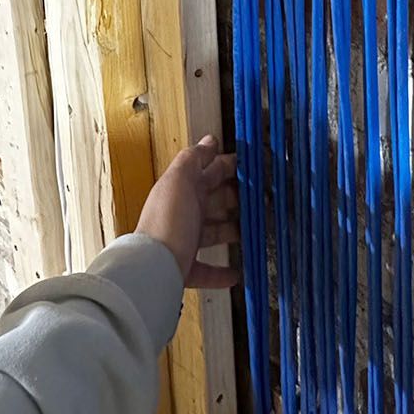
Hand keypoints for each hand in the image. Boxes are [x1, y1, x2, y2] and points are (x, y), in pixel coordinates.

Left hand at [136, 134, 240, 289]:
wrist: (153, 268)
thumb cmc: (167, 223)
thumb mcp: (179, 181)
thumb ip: (194, 158)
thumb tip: (209, 140)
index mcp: (181, 190)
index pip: (210, 172)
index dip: (230, 166)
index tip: (253, 167)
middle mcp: (182, 213)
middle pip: (214, 201)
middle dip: (235, 198)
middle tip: (260, 198)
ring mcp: (184, 242)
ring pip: (213, 233)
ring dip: (232, 230)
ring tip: (253, 230)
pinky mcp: (186, 269)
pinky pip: (207, 269)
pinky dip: (222, 272)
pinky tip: (236, 273)